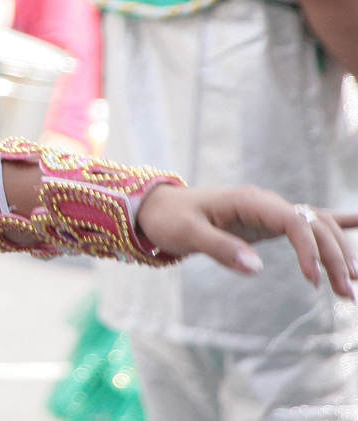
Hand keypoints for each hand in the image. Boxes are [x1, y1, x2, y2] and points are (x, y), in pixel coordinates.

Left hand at [135, 184, 357, 296]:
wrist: (156, 208)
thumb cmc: (169, 219)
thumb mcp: (187, 234)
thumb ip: (220, 248)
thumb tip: (257, 268)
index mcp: (250, 201)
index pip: (294, 221)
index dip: (310, 250)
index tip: (314, 282)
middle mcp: (266, 202)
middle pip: (315, 224)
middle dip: (335, 257)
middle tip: (348, 294)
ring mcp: (270, 209)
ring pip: (318, 225)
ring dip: (338, 252)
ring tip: (351, 287)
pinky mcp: (270, 220)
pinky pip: (310, 220)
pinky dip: (338, 222)